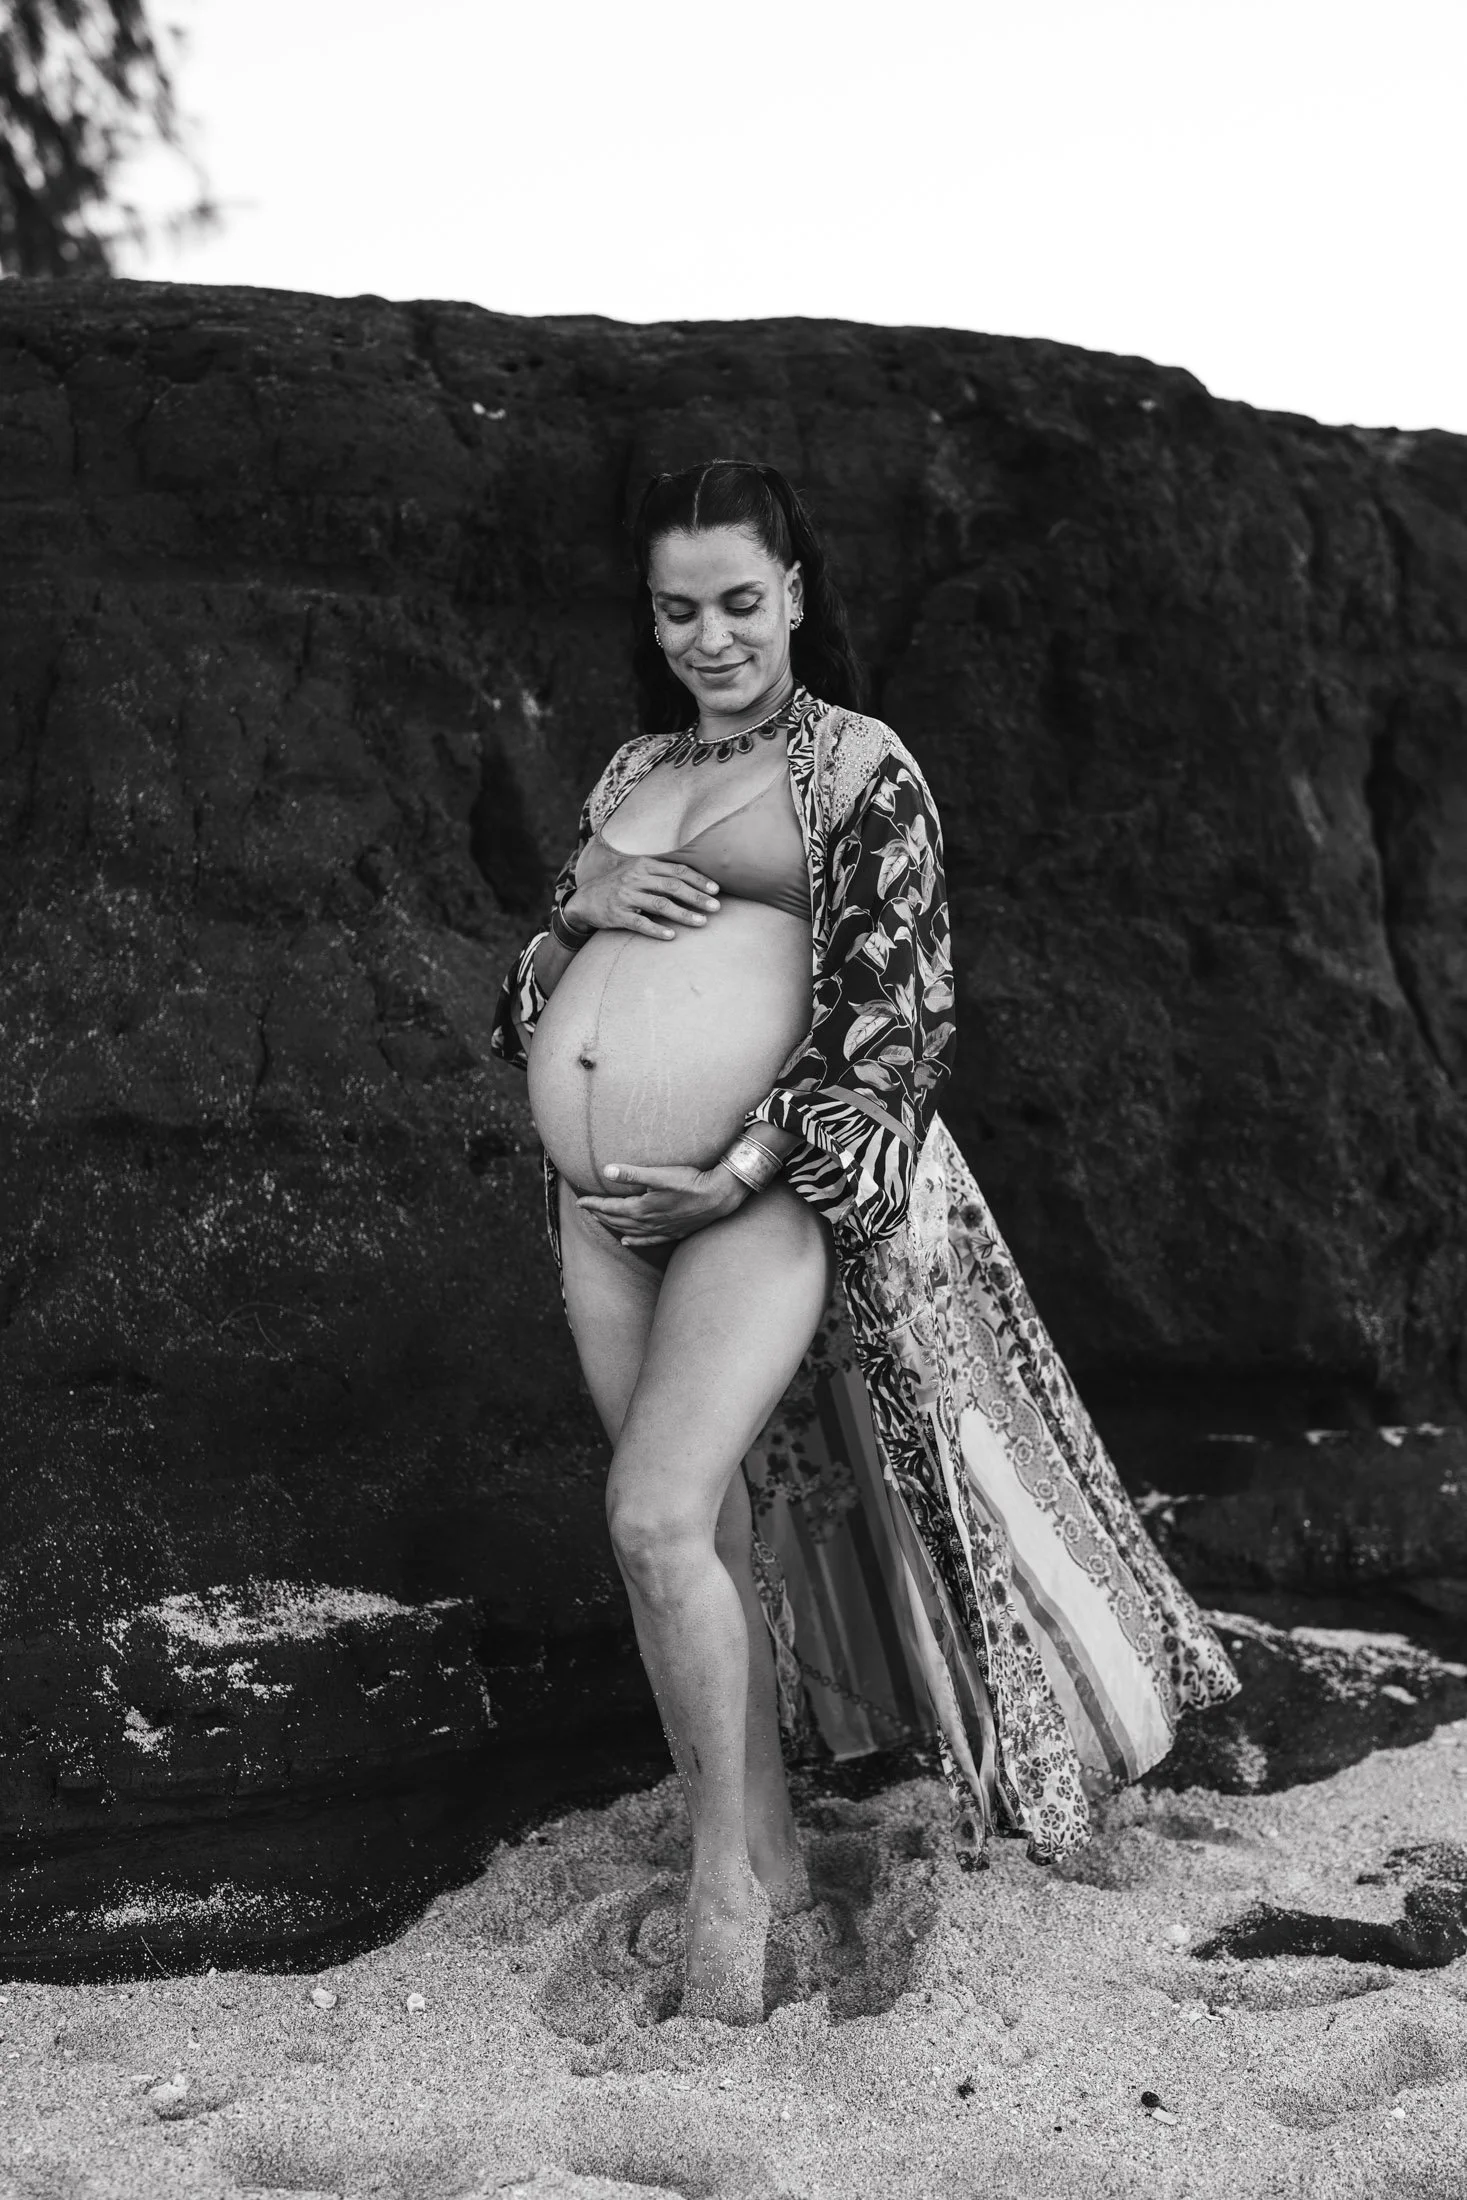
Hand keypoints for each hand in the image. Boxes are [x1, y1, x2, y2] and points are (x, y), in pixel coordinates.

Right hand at [565, 857, 720, 941]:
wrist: (584, 900)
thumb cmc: (618, 886)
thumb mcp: (636, 871)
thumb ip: (661, 872)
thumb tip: (694, 880)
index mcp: (644, 865)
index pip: (677, 870)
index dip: (698, 880)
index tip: (716, 889)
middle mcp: (635, 878)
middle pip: (673, 886)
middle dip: (697, 897)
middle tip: (716, 907)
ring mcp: (626, 897)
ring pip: (660, 905)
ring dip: (684, 914)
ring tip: (702, 922)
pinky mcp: (617, 915)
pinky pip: (640, 923)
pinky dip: (657, 930)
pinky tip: (672, 936)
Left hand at [576, 1161, 746, 1245]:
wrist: (718, 1196)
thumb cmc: (690, 1182)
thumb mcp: (659, 1175)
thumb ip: (632, 1173)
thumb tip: (606, 1171)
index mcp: (642, 1208)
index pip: (610, 1207)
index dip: (594, 1204)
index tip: (580, 1202)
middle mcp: (648, 1222)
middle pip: (617, 1220)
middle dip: (600, 1214)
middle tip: (587, 1209)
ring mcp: (661, 1230)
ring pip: (630, 1231)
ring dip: (614, 1226)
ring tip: (602, 1222)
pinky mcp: (673, 1232)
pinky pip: (648, 1240)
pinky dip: (635, 1241)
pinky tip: (628, 1241)